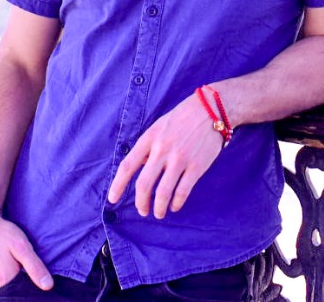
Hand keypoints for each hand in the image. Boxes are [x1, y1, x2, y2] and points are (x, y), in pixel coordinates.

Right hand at [0, 209, 53, 290]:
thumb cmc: (1, 233)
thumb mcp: (22, 246)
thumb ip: (35, 267)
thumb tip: (47, 285)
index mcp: (5, 279)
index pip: (24, 291)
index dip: (31, 282)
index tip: (29, 269)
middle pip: (14, 289)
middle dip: (21, 279)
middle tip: (20, 262)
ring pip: (6, 286)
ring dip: (12, 278)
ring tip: (12, 262)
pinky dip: (4, 276)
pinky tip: (5, 263)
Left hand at [107, 93, 223, 219]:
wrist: (211, 109)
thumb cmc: (182, 118)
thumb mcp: (159, 126)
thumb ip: (148, 147)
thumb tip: (138, 168)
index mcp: (150, 138)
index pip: (128, 166)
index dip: (117, 185)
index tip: (112, 199)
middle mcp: (162, 150)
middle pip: (144, 184)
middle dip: (140, 202)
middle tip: (142, 211)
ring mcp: (180, 159)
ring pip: (163, 192)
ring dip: (158, 208)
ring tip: (158, 213)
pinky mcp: (197, 166)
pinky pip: (182, 191)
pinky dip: (176, 203)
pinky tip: (175, 206)